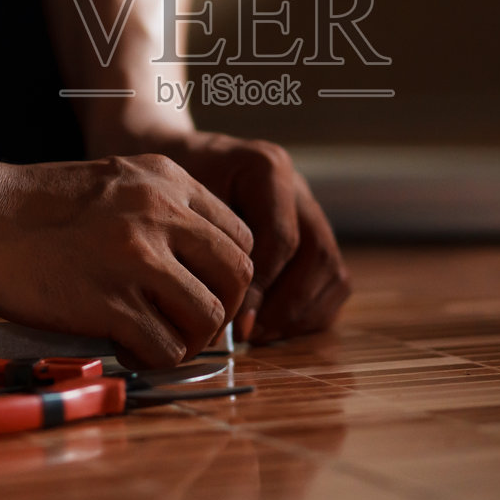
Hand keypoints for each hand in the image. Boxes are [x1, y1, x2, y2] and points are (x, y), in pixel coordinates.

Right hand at [0, 155, 253, 368]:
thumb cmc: (36, 206)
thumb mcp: (115, 183)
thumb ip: (161, 212)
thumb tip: (198, 272)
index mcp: (167, 179)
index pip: (241, 236)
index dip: (228, 275)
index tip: (203, 292)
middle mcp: (161, 212)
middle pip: (237, 276)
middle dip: (221, 310)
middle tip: (188, 325)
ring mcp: (136, 256)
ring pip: (208, 315)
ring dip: (190, 340)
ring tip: (159, 341)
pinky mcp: (108, 300)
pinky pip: (165, 346)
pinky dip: (156, 360)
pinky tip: (129, 351)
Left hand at [88, 128, 350, 344]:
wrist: (173, 164)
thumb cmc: (167, 186)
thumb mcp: (174, 206)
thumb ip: (201, 249)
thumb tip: (223, 315)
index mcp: (266, 168)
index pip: (282, 239)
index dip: (261, 288)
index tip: (236, 323)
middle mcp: (296, 187)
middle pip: (318, 255)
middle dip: (287, 305)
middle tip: (251, 334)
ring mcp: (308, 210)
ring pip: (332, 270)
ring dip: (302, 312)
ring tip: (259, 334)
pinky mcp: (311, 234)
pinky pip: (332, 279)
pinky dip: (310, 310)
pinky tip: (271, 327)